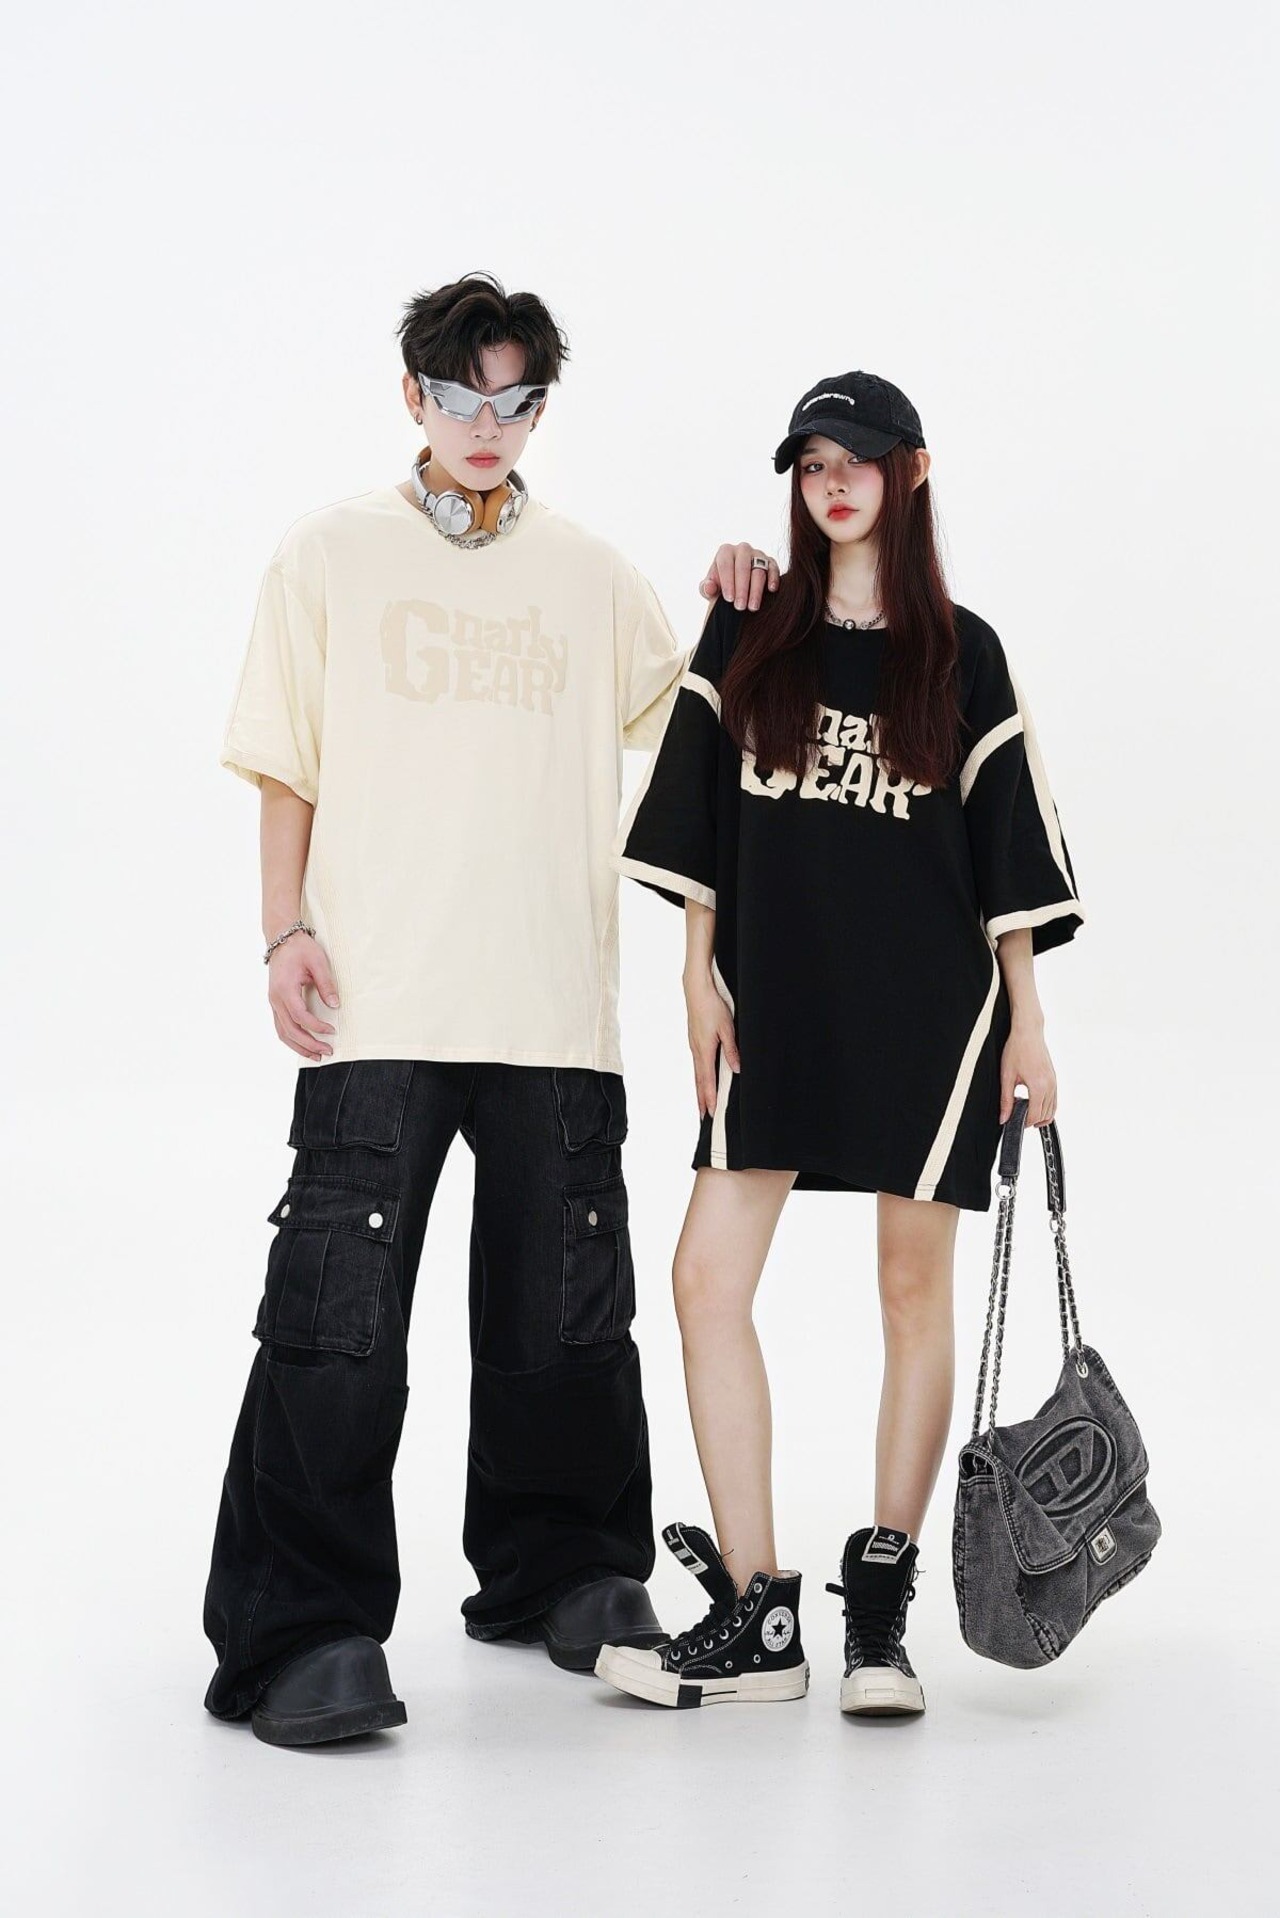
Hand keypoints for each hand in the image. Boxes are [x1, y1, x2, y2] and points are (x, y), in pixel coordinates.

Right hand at [268, 932, 340, 1059]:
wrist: (282, 940)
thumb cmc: (300, 948)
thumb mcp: (318, 962)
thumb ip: (327, 984)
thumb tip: (335, 1005)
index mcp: (285, 989)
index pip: (300, 1016)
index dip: (316, 1027)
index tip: (332, 1031)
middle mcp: (276, 999)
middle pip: (290, 1030)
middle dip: (309, 1044)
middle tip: (327, 1051)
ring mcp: (274, 1002)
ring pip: (282, 1032)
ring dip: (299, 1046)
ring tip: (316, 1056)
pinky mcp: (275, 1003)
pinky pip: (280, 1026)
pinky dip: (291, 1039)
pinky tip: (303, 1045)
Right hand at [685, 970, 739, 1117]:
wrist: (696, 990)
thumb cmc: (712, 1006)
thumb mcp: (727, 1028)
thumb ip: (731, 1050)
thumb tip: (736, 1069)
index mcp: (705, 1050)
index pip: (707, 1080)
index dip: (709, 1097)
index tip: (710, 1112)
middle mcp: (696, 1050)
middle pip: (699, 1081)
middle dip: (701, 1099)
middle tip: (703, 1116)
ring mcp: (694, 1045)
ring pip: (697, 1073)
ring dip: (700, 1089)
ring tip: (702, 1103)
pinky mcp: (694, 1040)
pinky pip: (697, 1064)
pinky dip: (699, 1076)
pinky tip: (702, 1078)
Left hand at [700, 543, 779, 611]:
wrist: (737, 587)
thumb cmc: (721, 586)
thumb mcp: (711, 589)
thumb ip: (706, 588)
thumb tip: (709, 587)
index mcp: (725, 551)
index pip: (726, 564)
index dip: (727, 582)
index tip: (729, 599)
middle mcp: (742, 549)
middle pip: (743, 567)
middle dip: (742, 588)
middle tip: (740, 607)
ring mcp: (758, 554)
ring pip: (759, 570)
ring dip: (756, 590)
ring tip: (753, 607)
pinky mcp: (771, 562)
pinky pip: (773, 568)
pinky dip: (773, 578)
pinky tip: (771, 590)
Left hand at [999, 1019, 1056, 1126]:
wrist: (1028, 1032)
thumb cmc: (1017, 1049)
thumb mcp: (1007, 1076)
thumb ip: (1006, 1100)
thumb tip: (1004, 1118)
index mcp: (1039, 1086)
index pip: (1035, 1115)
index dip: (1024, 1123)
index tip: (1014, 1122)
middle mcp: (1050, 1085)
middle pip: (1045, 1115)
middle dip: (1032, 1120)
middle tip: (1017, 1117)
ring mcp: (1054, 1082)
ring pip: (1052, 1109)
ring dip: (1040, 1115)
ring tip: (1025, 1112)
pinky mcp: (1054, 1078)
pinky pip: (1054, 1099)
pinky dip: (1046, 1106)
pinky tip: (1033, 1102)